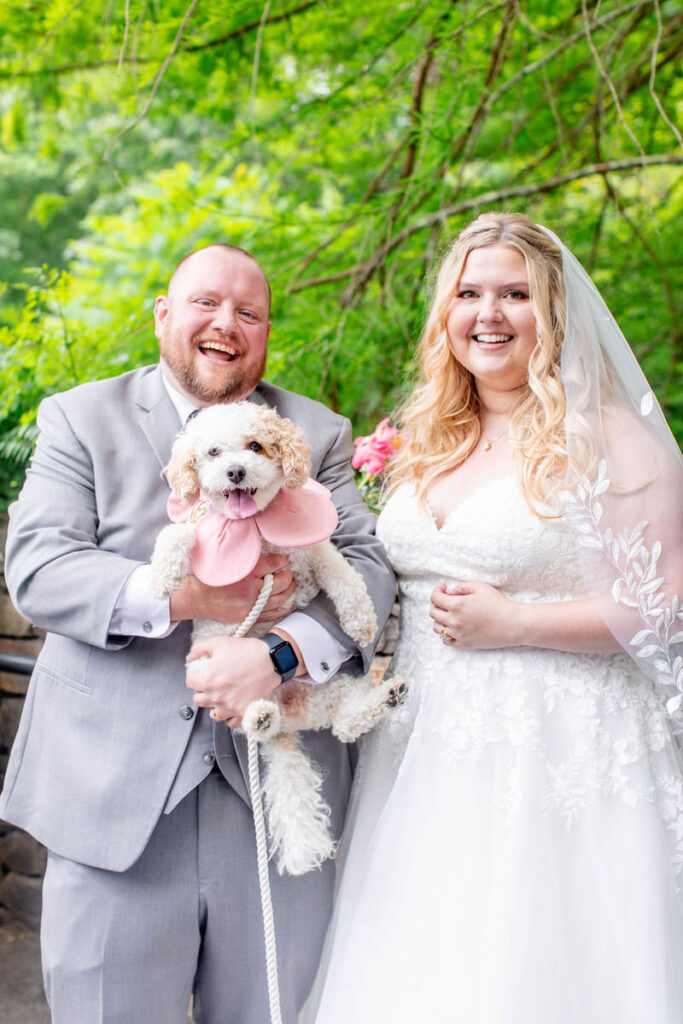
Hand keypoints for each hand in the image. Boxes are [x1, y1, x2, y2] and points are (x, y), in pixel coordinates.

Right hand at [169, 553, 295, 624]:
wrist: (193, 597)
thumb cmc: (206, 575)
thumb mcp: (224, 557)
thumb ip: (243, 553)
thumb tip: (260, 544)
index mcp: (244, 572)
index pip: (272, 564)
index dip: (282, 560)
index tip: (285, 559)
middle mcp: (249, 590)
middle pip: (280, 583)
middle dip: (288, 576)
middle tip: (289, 571)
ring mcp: (249, 606)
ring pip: (279, 599)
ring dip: (289, 591)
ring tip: (292, 584)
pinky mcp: (247, 616)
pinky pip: (271, 614)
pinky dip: (282, 608)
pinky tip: (288, 603)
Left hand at [185, 635, 280, 727]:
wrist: (272, 661)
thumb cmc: (247, 651)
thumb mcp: (220, 642)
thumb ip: (199, 649)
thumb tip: (190, 658)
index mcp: (208, 680)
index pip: (189, 683)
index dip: (194, 676)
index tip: (201, 674)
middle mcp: (216, 697)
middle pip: (198, 699)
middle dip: (202, 691)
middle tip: (212, 684)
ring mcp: (230, 707)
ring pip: (212, 713)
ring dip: (215, 705)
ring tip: (222, 696)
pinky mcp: (243, 713)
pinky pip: (230, 723)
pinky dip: (229, 717)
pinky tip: (232, 707)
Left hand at [429, 581, 517, 648]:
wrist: (513, 624)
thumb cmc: (498, 603)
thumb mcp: (480, 587)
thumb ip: (461, 587)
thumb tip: (449, 592)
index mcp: (456, 605)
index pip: (435, 598)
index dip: (437, 590)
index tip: (443, 587)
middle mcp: (454, 621)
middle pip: (433, 613)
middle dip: (437, 603)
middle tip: (446, 599)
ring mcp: (458, 634)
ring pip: (437, 628)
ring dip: (439, 618)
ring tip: (449, 613)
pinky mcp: (464, 644)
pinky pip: (446, 640)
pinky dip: (445, 633)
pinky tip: (453, 626)